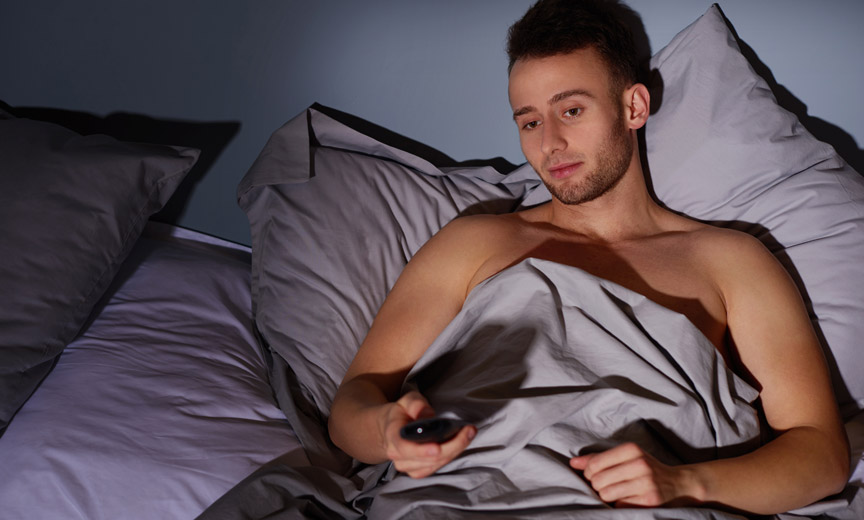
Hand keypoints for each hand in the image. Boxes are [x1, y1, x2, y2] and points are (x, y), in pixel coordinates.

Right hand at [382, 391, 475, 478]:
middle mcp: (397, 455)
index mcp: (392, 435)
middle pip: (427, 458)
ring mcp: (407, 466)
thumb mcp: (406, 401)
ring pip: (435, 464)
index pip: (404, 446)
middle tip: (469, 431)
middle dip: (452, 445)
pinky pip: (437, 468)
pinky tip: (459, 444)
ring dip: (455, 450)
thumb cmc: (402, 413)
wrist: (392, 428)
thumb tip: (429, 415)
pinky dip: (451, 456)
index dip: (421, 450)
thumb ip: (416, 404)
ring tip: (468, 434)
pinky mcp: (418, 471)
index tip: (437, 448)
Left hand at [569, 443, 703, 507]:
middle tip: (605, 485)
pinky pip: (620, 505)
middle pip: (598, 480)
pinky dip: (619, 504)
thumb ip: (598, 458)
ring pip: (607, 494)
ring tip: (615, 492)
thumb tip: (573, 463)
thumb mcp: (626, 457)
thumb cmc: (646, 468)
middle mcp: (640, 464)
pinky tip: (627, 498)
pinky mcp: (649, 500)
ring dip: (607, 496)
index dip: (589, 473)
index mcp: (632, 449)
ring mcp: (646, 482)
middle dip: (597, 486)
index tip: (594, 476)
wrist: (679, 484)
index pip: (595, 463)